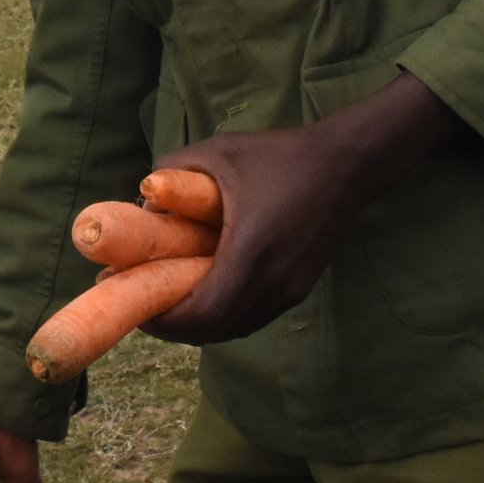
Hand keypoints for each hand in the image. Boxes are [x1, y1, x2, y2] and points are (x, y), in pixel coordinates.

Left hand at [146, 71, 471, 344]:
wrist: (345, 165)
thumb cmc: (279, 156)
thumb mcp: (219, 152)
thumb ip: (172, 171)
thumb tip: (141, 200)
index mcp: (252, 252)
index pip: (203, 314)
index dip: (166, 321)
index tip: (138, 307)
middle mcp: (274, 282)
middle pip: (215, 330)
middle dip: (176, 327)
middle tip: (146, 307)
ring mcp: (290, 290)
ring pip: (235, 328)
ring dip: (200, 325)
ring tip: (170, 304)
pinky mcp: (299, 289)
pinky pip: (253, 318)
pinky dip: (224, 317)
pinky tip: (205, 296)